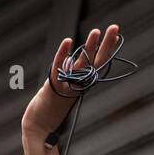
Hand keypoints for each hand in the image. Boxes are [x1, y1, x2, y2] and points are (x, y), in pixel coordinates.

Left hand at [21, 25, 120, 144]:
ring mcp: (67, 87)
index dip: (106, 50)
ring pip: (81, 65)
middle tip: (114, 27)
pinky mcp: (53, 89)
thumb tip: (71, 60)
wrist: (37, 127)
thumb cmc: (48, 108)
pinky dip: (62, 55)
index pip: (97, 64)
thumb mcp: (61, 89)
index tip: (116, 35)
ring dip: (89, 47)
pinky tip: (67, 41)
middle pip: (95, 62)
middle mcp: (77, 85)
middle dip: (105, 44)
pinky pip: (58, 69)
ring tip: (96, 31)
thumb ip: (67, 75)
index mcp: (81, 84)